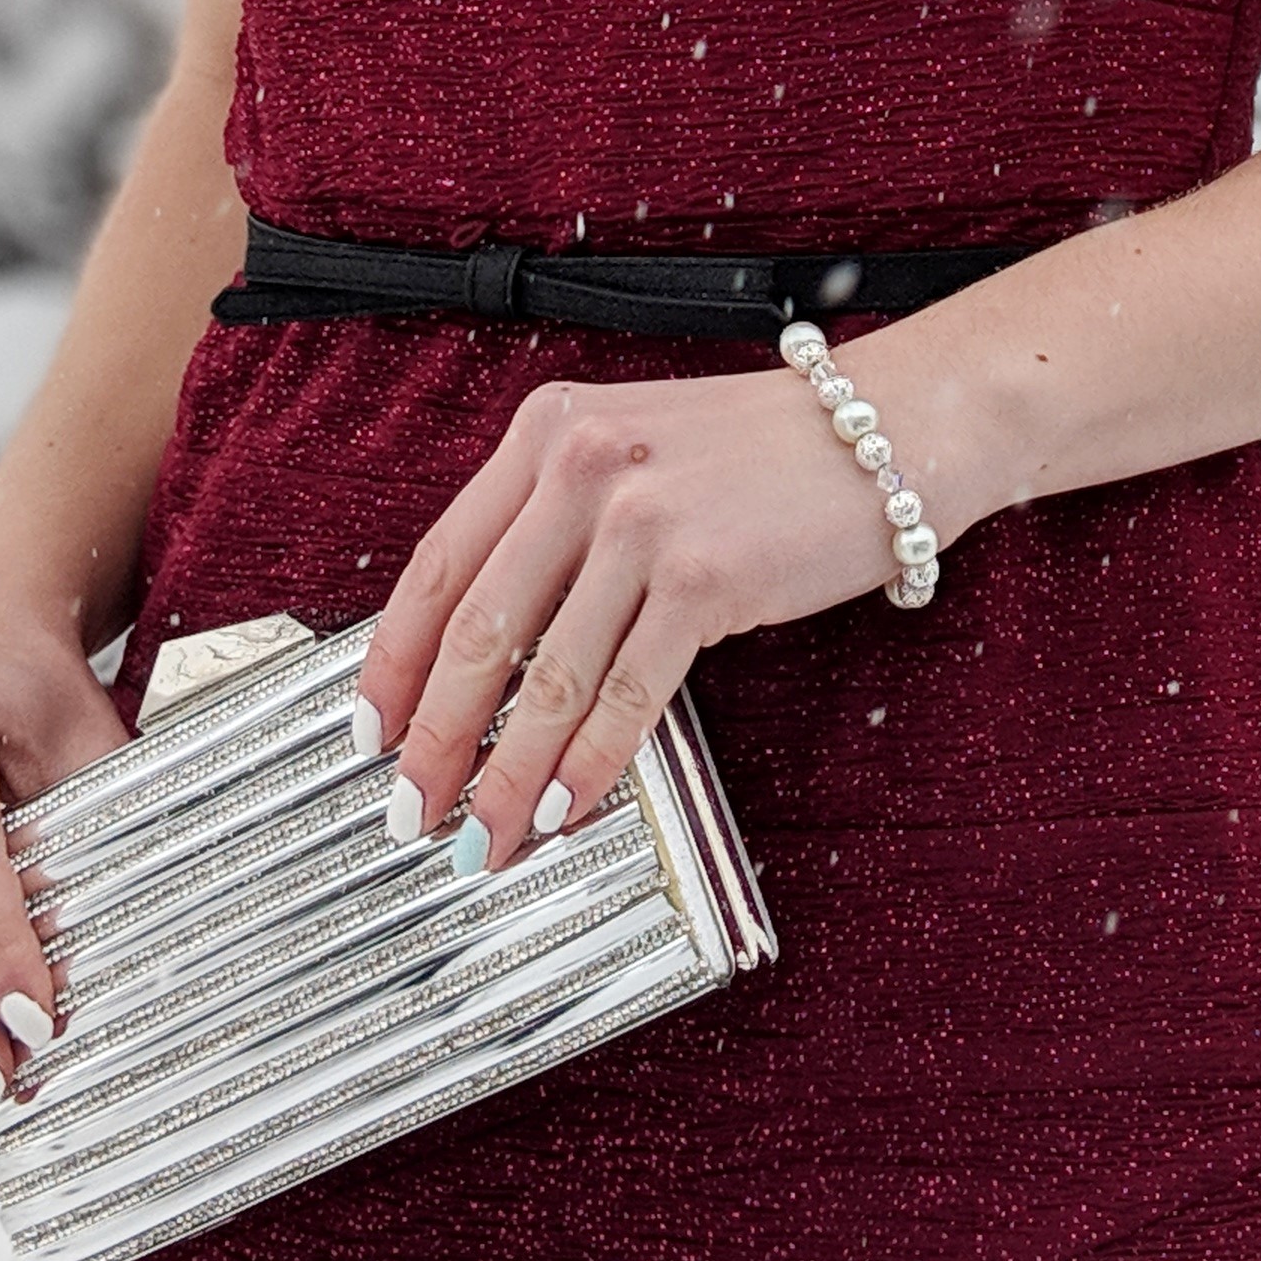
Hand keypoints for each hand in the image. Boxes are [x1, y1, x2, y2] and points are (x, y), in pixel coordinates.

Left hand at [354, 351, 930, 869]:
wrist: (889, 427)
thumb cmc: (765, 451)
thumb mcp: (634, 451)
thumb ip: (555, 523)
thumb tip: (486, 656)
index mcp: (547, 431)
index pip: (436, 564)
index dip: (392, 664)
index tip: (370, 732)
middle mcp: (582, 465)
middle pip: (476, 632)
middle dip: (436, 740)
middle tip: (415, 808)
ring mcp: (644, 520)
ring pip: (547, 678)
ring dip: (508, 776)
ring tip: (488, 834)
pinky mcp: (707, 576)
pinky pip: (627, 694)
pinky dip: (590, 764)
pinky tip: (567, 805)